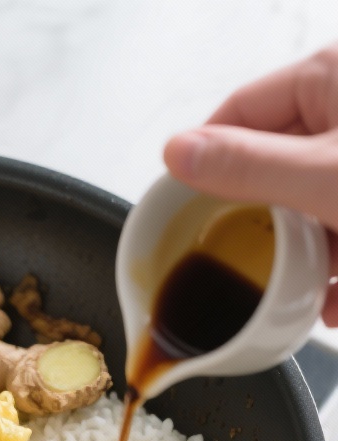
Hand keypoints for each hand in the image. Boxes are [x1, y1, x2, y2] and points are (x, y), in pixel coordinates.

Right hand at [163, 44, 337, 324]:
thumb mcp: (324, 177)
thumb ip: (247, 167)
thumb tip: (176, 154)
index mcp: (327, 78)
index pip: (238, 112)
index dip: (205, 163)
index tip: (179, 209)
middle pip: (275, 170)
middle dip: (269, 230)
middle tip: (250, 266)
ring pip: (313, 208)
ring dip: (308, 261)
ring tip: (307, 297)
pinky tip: (335, 303)